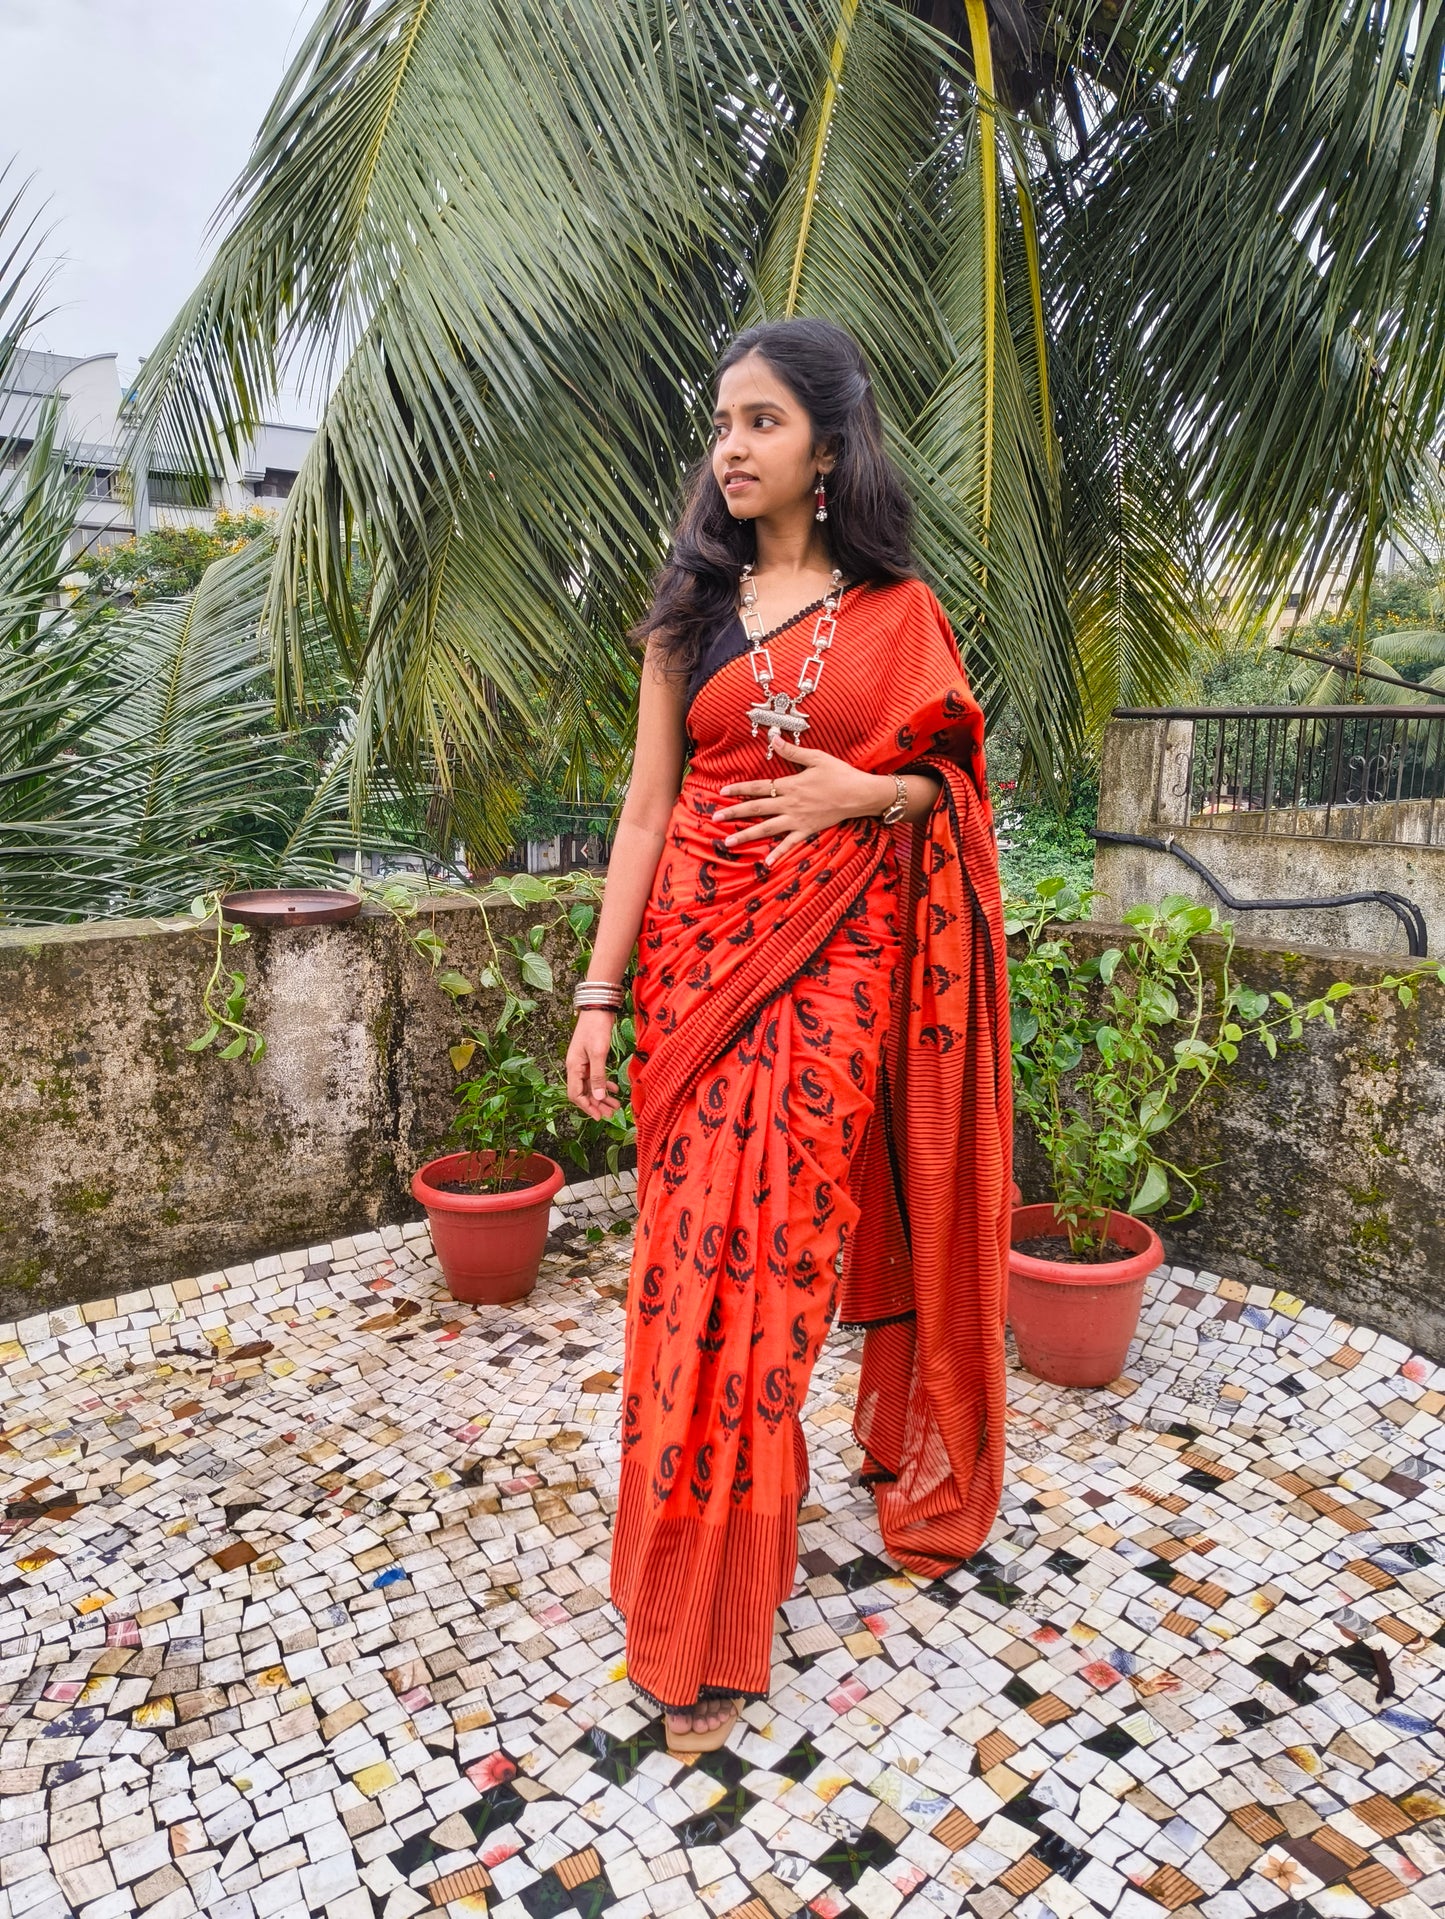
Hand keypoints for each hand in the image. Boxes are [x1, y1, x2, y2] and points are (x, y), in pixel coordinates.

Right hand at [565, 1012, 621, 1117]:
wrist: (598, 1008)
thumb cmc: (596, 1028)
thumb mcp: (598, 1053)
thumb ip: (598, 1075)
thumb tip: (598, 1097)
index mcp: (573, 1067)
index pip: (575, 1094)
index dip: (587, 1107)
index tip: (600, 1116)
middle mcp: (575, 1067)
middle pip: (584, 1092)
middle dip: (597, 1105)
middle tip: (611, 1114)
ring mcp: (583, 1062)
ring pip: (591, 1086)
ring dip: (602, 1097)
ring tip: (615, 1106)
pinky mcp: (591, 1058)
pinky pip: (595, 1076)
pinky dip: (604, 1084)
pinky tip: (614, 1089)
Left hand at [716, 737, 892, 866]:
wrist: (859, 794)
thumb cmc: (839, 774)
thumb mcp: (815, 757)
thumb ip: (791, 751)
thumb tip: (773, 737)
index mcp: (789, 785)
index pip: (758, 787)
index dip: (739, 790)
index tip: (722, 794)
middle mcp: (789, 804)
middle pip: (756, 809)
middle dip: (734, 813)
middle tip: (715, 819)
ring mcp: (797, 820)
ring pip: (767, 829)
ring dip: (746, 835)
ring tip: (728, 841)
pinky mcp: (808, 831)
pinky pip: (790, 844)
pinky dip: (778, 854)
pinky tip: (766, 863)